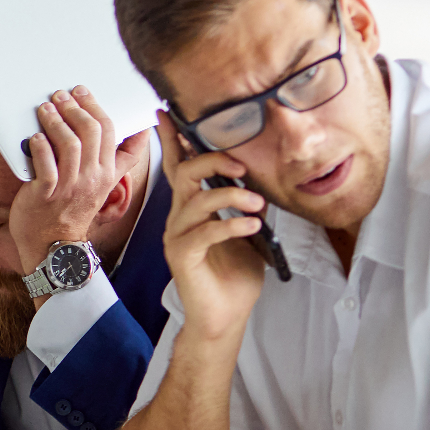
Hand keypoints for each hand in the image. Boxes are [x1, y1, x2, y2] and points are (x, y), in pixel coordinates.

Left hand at [9, 86, 131, 277]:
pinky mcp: (46, 194)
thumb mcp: (101, 184)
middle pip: (92, 132)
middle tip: (60, 95)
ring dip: (56, 122)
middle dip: (75, 108)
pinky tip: (34, 137)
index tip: (83, 91)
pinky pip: (47, 166)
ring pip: (70, 145)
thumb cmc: (71, 210)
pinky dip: (40, 148)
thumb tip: (140, 134)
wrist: (53, 246)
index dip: (96, 107)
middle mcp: (92, 178)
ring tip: (45, 108)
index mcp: (106, 173)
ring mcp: (70, 187)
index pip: (110, 132)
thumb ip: (116, 160)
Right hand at [155, 113, 267, 342]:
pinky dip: (232, 224)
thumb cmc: (234, 275)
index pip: (179, 166)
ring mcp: (178, 237)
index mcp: (191, 209)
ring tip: (258, 203)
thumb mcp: (245, 233)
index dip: (173, 139)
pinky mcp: (182, 256)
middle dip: (211, 161)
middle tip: (241, 165)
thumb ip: (244, 207)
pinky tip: (253, 224)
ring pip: (195, 201)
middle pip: (184, 174)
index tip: (167, 112)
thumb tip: (261, 184)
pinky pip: (205, 232)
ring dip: (229, 195)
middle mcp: (179, 218)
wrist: (225, 317)